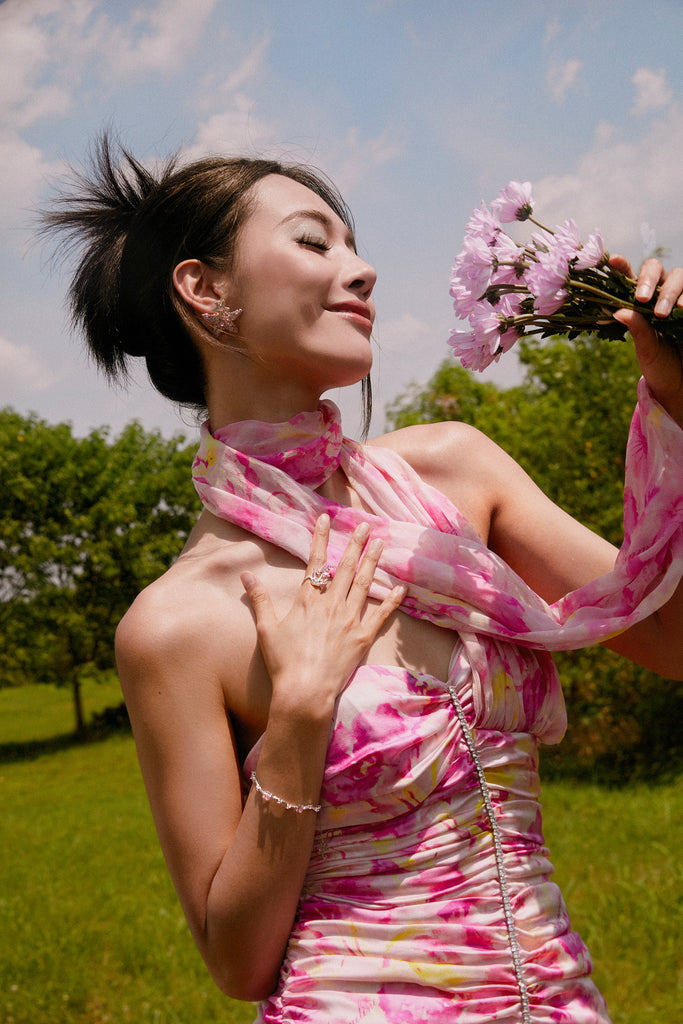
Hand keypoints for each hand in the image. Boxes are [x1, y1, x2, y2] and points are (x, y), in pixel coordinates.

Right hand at [240, 514, 405, 714]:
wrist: (304, 692)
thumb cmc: (283, 662)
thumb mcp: (266, 628)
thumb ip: (260, 599)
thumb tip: (246, 575)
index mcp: (308, 601)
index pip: (315, 562)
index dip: (321, 538)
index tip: (326, 519)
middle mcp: (331, 604)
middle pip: (346, 568)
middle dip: (355, 544)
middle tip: (366, 525)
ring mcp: (349, 620)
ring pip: (364, 584)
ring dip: (373, 562)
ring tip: (381, 544)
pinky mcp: (363, 638)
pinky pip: (381, 615)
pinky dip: (391, 601)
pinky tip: (401, 588)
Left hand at [611, 255, 682, 425]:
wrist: (682, 381)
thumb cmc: (659, 364)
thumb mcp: (646, 349)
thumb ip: (637, 329)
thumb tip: (619, 312)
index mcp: (640, 302)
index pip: (629, 278)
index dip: (621, 266)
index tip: (614, 260)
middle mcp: (660, 293)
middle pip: (656, 269)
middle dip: (648, 280)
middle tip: (642, 299)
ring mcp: (680, 297)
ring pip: (678, 276)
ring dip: (670, 292)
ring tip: (663, 313)